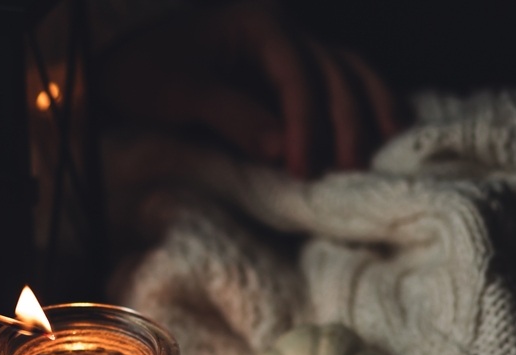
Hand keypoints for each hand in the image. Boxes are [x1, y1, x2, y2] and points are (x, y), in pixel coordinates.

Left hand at [99, 0, 403, 176]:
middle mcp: (282, 28)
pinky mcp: (289, 69)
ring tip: (391, 143)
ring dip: (371, 106)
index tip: (302, 169)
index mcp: (256, 24)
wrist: (124, 68)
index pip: (296, 74)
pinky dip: (365, 99)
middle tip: (349, 169)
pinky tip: (387, 124)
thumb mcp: (179, 93)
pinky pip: (339, 78)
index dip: (304, 123)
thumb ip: (231, 116)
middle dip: (345, 121)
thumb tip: (282, 150)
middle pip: (333, 70)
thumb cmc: (144, 76)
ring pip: (348, 69)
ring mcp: (291, 46)